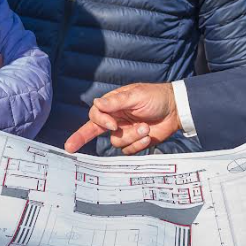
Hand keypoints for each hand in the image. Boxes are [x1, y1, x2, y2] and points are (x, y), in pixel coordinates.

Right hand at [64, 82, 181, 154]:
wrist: (176, 109)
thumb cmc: (156, 97)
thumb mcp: (136, 95)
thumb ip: (116, 101)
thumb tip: (97, 103)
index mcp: (114, 105)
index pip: (96, 114)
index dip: (101, 121)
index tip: (112, 125)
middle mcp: (116, 118)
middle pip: (93, 130)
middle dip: (80, 137)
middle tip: (69, 147)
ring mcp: (125, 131)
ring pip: (116, 142)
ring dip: (132, 136)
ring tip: (146, 127)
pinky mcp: (135, 142)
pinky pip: (129, 150)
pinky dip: (139, 143)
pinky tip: (148, 134)